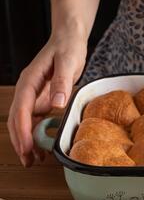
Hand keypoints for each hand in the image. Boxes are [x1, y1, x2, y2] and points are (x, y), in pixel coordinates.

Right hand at [7, 30, 86, 166]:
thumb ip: (62, 82)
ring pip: (25, 122)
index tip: (26, 146)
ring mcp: (35, 95)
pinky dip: (37, 133)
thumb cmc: (67, 47)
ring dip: (27, 140)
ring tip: (34, 159)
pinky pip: (36, 119)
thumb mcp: (68, 62)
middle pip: (18, 119)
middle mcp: (28, 90)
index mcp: (29, 81)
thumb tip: (57, 103)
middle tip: (29, 160)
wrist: (69, 39)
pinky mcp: (43, 98)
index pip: (21, 109)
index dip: (23, 129)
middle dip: (21, 141)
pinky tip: (42, 145)